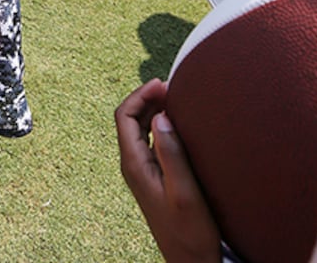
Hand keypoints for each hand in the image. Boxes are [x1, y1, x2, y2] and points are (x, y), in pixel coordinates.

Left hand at [115, 79, 221, 262]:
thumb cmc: (191, 233)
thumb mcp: (185, 192)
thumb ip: (172, 153)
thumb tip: (160, 116)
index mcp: (134, 165)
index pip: (125, 115)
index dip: (140, 94)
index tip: (163, 84)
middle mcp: (133, 165)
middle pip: (130, 118)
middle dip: (147, 98)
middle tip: (173, 87)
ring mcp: (142, 171)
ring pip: (140, 129)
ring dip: (154, 110)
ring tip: (176, 99)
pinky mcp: (153, 177)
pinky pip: (149, 141)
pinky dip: (160, 124)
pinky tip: (178, 123)